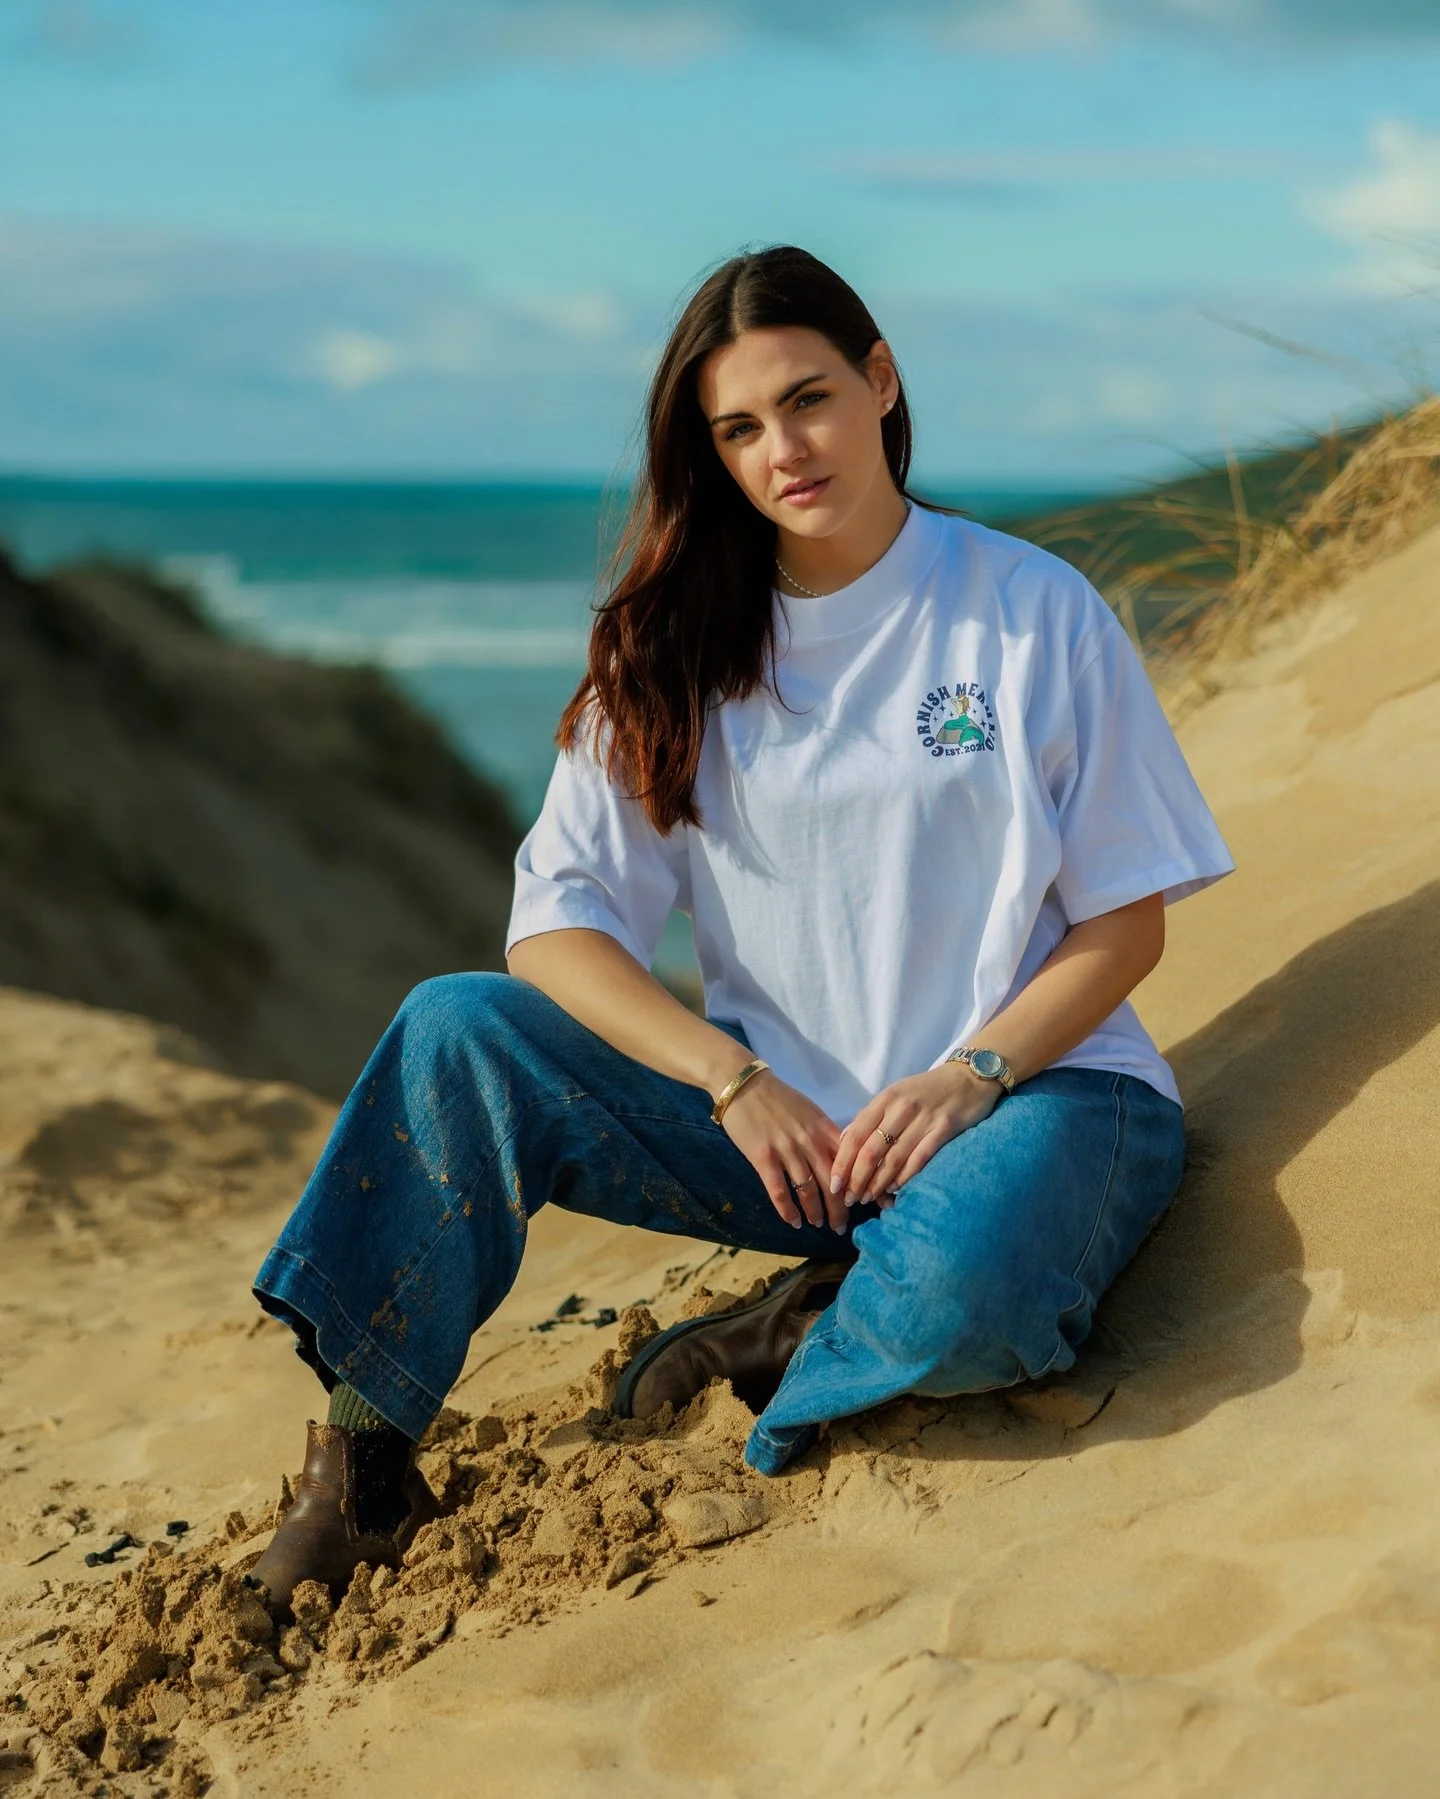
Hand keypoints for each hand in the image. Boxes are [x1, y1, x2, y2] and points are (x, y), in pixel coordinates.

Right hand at [716, 1068, 848, 1233]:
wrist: (743, 1084)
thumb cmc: (778, 1097)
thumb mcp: (810, 1110)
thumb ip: (826, 1133)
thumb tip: (844, 1155)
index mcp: (823, 1129)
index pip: (851, 1162)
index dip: (862, 1184)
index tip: (871, 1203)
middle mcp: (809, 1141)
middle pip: (833, 1183)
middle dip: (840, 1208)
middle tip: (842, 1226)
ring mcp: (786, 1150)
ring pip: (808, 1191)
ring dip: (815, 1212)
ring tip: (819, 1224)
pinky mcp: (763, 1157)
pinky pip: (779, 1191)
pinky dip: (788, 1211)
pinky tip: (794, 1222)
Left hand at [829, 1064, 1002, 1209]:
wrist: (969, 1077)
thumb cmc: (926, 1090)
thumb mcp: (895, 1095)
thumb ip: (872, 1117)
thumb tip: (845, 1142)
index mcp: (885, 1099)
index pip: (855, 1135)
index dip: (842, 1163)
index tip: (834, 1184)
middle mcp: (901, 1108)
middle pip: (871, 1151)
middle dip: (857, 1179)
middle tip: (850, 1199)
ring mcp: (924, 1118)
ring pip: (893, 1159)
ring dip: (878, 1183)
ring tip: (869, 1198)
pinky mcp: (945, 1129)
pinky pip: (920, 1158)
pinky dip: (905, 1177)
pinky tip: (894, 1189)